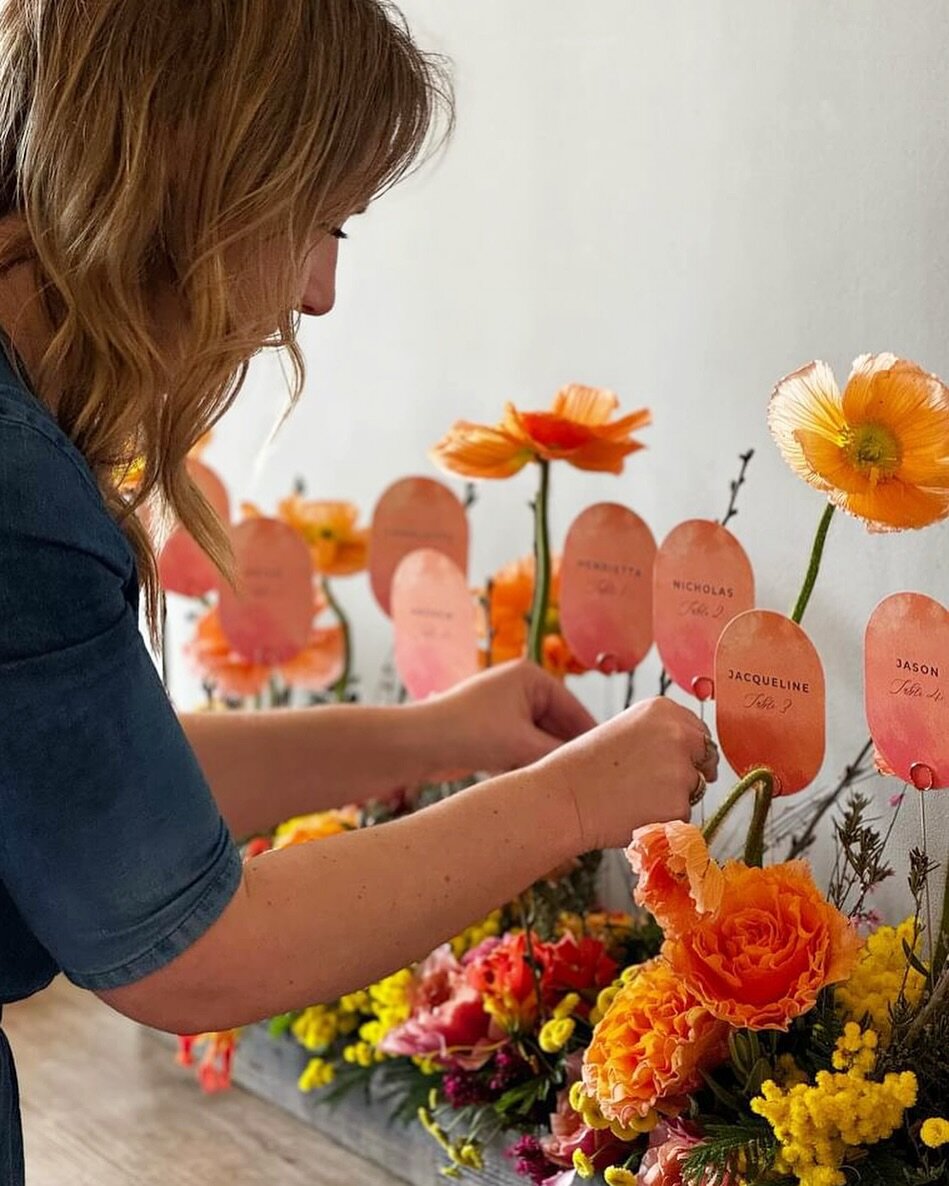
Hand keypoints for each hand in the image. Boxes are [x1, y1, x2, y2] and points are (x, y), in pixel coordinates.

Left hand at [426, 660, 596, 775]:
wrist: (416, 745)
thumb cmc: (468, 732)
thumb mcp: (523, 744)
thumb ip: (561, 755)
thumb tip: (592, 769)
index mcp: (531, 677)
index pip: (575, 710)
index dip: (592, 740)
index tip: (612, 765)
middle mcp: (519, 688)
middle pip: (558, 726)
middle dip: (569, 754)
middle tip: (594, 783)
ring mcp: (504, 710)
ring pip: (540, 741)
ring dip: (548, 762)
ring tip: (572, 788)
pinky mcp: (491, 732)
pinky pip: (522, 749)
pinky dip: (529, 765)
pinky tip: (542, 787)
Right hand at [535, 697, 718, 851]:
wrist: (564, 798)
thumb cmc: (585, 767)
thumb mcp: (625, 730)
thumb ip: (660, 734)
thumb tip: (693, 753)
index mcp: (663, 709)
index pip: (699, 730)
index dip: (690, 750)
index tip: (679, 760)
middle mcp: (678, 734)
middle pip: (705, 757)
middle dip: (692, 771)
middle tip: (658, 786)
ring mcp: (681, 770)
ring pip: (694, 789)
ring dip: (675, 797)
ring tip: (634, 797)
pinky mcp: (678, 805)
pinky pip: (683, 816)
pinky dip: (665, 820)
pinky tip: (635, 813)